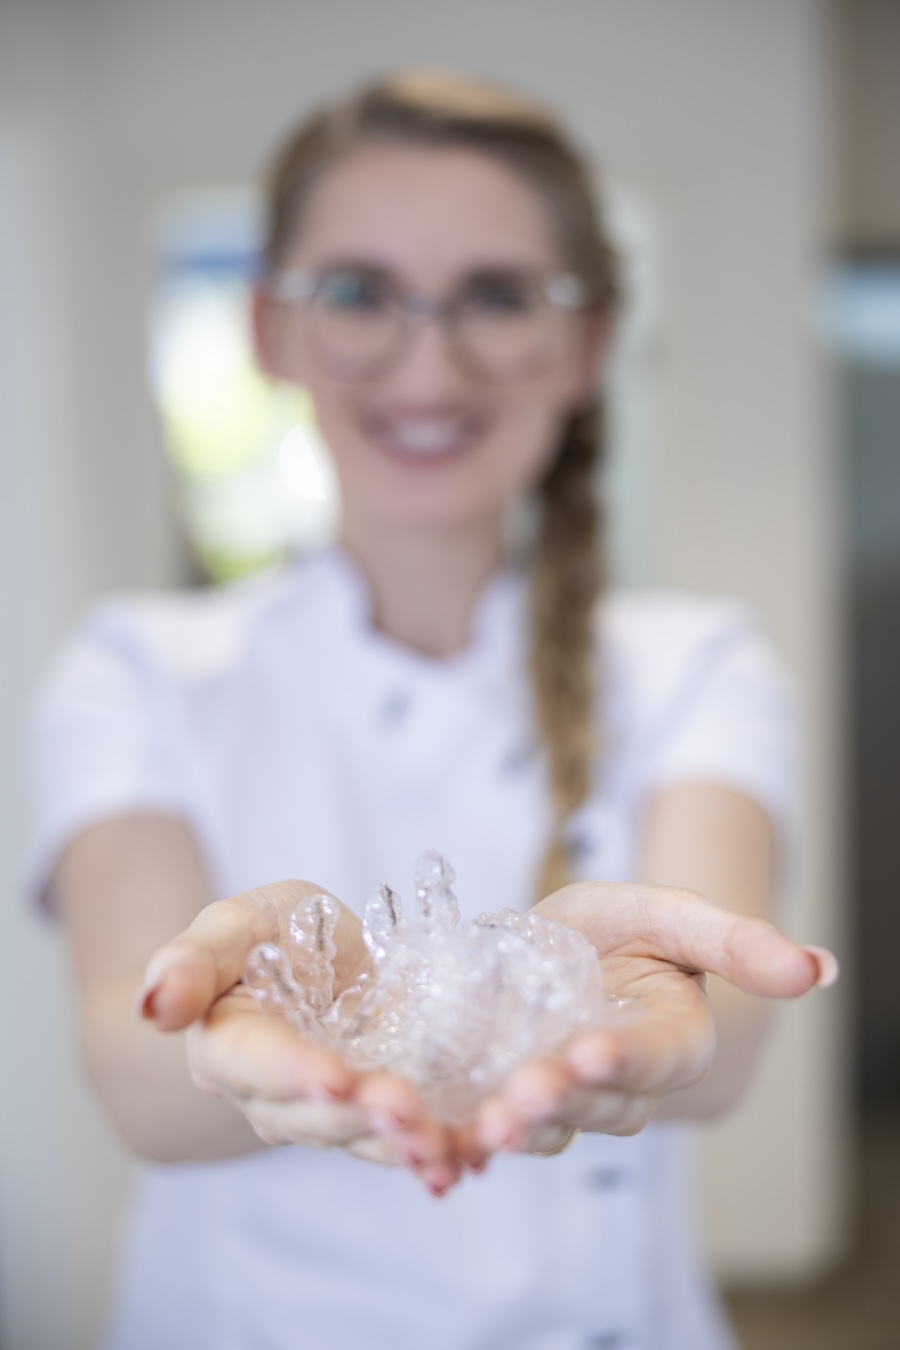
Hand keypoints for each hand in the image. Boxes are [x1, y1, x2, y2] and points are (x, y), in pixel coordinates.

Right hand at [138, 880, 461, 1194]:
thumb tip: (154, 1005)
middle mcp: (276, 1098)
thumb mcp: (233, 926)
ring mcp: (331, 1112)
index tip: (334, 1076)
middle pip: (316, 1115)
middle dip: (362, 1116)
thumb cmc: (266, 935)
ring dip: (405, 1148)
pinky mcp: (381, 1112)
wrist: (309, 960)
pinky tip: (474, 1156)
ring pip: (365, 1139)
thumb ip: (193, 960)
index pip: (257, 1065)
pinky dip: (442, 1149)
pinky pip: (406, 1138)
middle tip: (407, 1111)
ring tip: (446, 1150)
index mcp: (229, 1049)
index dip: (294, 1073)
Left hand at [457, 882, 837, 1163]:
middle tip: (522, 1092)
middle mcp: (622, 1089)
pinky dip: (458, 1137)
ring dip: (508, 1129)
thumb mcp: (668, 913)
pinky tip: (426, 1137)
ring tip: (477, 1123)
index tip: (592, 1050)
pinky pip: (487, 1128)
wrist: (563, 948)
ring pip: (540, 1127)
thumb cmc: (625, 927)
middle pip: (594, 1104)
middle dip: (558, 1101)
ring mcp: (562, 1103)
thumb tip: (820, 968)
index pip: (658, 1058)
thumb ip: (732, 940)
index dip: (627, 1058)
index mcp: (673, 1042)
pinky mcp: (505, 1103)